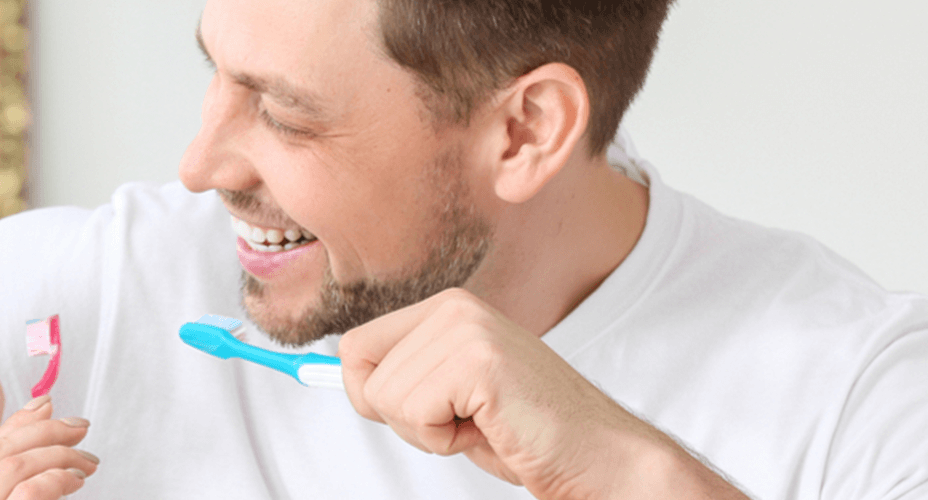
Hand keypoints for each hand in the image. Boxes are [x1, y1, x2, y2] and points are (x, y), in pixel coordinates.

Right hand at [0, 396, 100, 499]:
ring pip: (12, 466)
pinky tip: (72, 481)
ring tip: (85, 463)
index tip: (49, 406)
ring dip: (56, 456)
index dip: (20, 422)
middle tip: (80, 428)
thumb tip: (38, 426)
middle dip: (45, 432)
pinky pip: (25, 491)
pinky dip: (53, 479)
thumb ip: (4, 476)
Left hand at [337, 288, 742, 498]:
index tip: (428, 411)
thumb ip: (401, 374)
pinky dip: (444, 440)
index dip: (374, 396)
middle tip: (464, 422)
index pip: (354, 347)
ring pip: (384, 397)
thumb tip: (330, 370)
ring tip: (484, 424)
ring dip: (429, 432)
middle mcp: (455, 306)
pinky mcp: (479, 361)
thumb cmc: (527, 434)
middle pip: (360, 372)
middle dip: (404, 418)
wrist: (597, 457)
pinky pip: (413, 412)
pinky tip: (490, 428)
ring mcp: (468, 329)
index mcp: (447, 308)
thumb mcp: (450, 395)